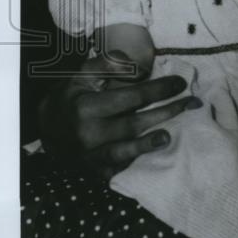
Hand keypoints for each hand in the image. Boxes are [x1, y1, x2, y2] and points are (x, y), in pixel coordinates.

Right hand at [38, 51, 200, 180]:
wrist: (46, 127)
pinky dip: (135, 162)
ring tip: (169, 136)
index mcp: (86, 106)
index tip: (180, 82)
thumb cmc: (72, 96)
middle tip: (192, 103)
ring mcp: (90, 155)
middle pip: (133, 124)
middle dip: (166, 112)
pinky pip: (117, 169)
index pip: (131, 97)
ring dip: (148, 145)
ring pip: (124, 151)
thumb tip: (139, 68)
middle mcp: (88, 133)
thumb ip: (109, 65)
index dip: (159, 89)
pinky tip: (152, 155)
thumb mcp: (82, 74)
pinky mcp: (93, 172)